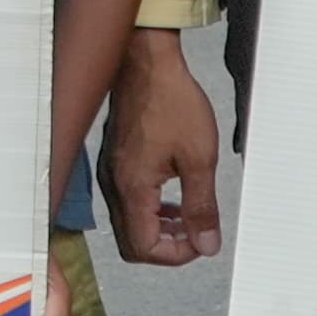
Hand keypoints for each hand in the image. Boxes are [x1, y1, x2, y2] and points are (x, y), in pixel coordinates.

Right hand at [102, 29, 226, 264]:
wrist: (145, 61)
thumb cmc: (170, 100)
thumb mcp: (199, 158)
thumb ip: (202, 207)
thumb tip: (207, 244)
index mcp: (132, 189)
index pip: (145, 247)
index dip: (176, 254)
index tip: (201, 239)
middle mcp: (114, 185)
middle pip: (131, 242)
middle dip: (166, 246)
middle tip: (195, 232)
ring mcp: (109, 172)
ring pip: (128, 222)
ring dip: (158, 227)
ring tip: (188, 214)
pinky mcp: (112, 160)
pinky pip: (126, 200)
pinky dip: (149, 207)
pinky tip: (171, 192)